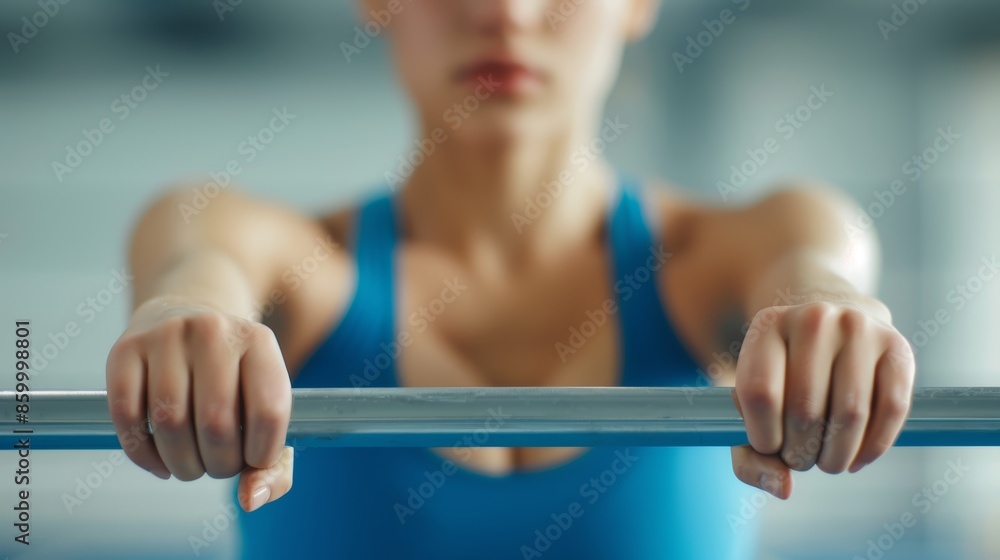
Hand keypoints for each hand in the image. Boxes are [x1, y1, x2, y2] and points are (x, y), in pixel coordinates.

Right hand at [105, 296, 293, 511]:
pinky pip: (127, 417)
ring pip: (170, 423)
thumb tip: (250, 500)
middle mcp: (213, 331)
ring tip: (191, 465)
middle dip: (219, 465)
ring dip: (182, 464)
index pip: (269, 412)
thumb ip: (275, 465)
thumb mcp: (266, 402)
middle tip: (218, 466)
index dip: (263, 454)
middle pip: (216, 423)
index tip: (253, 460)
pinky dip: (143, 455)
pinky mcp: (125, 349)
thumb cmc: (235, 377)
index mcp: (259, 341)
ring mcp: (165, 336)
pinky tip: (159, 461)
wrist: (189, 312)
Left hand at [729, 300, 915, 498]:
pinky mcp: (897, 346)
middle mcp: (813, 318)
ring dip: (835, 457)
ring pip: (850, 415)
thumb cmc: (781, 378)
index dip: (763, 436)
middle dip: (800, 453)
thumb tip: (784, 489)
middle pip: (805, 410)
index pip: (759, 394)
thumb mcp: (748, 407)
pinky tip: (856, 458)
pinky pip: (892, 411)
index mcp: (767, 326)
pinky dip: (873, 448)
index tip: (768, 446)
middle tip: (800, 458)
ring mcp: (859, 328)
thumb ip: (748, 457)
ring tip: (826, 460)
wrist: (826, 330)